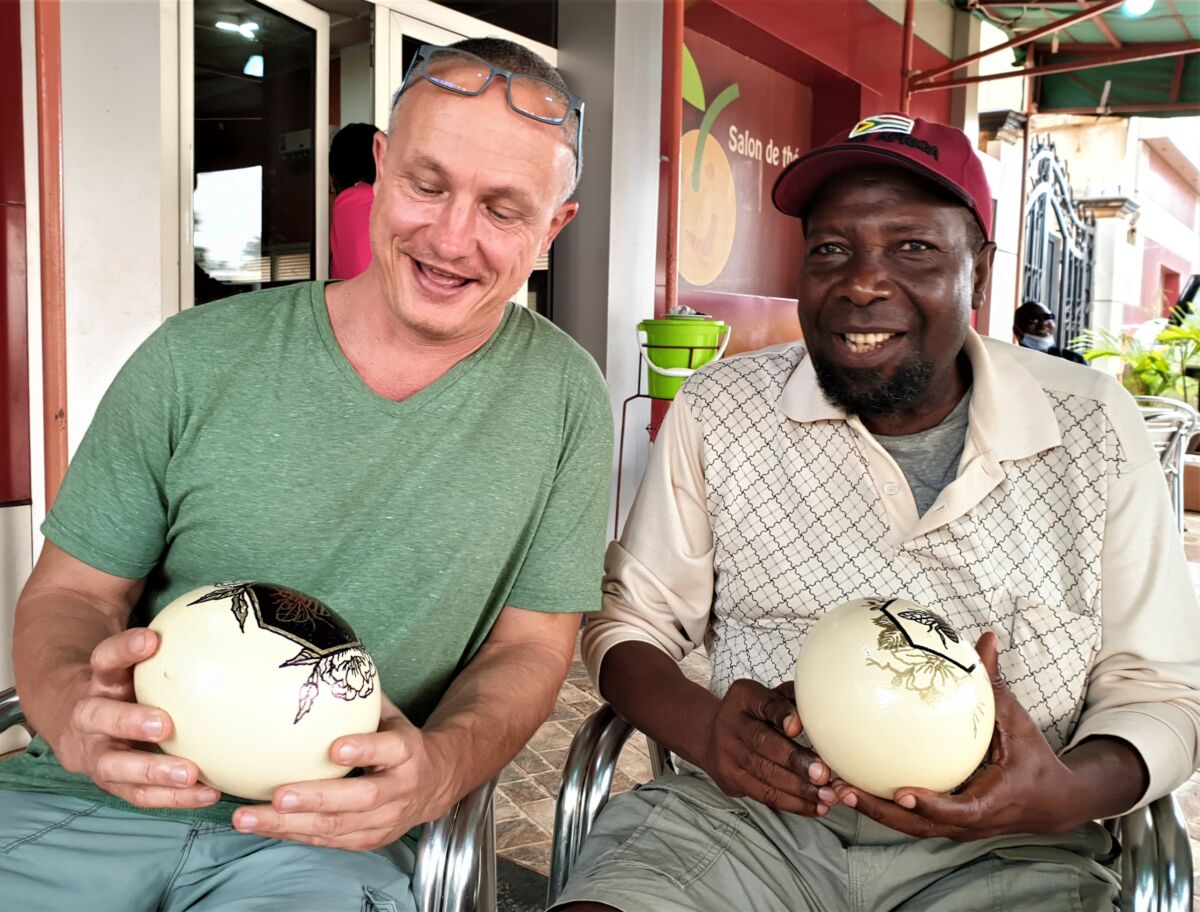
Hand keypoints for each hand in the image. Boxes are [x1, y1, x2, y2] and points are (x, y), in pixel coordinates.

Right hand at [53, 628, 218, 808]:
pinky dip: (170, 797)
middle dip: (128, 721)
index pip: (104, 658)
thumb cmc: (126, 680)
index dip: (124, 649)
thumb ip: (168, 638)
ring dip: (150, 770)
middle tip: (164, 724)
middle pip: (97, 717)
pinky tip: (208, 793)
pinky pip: (138, 793)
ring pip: (112, 765)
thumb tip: (224, 598)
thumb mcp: (136, 656)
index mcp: (98, 679)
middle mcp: (90, 715)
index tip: (150, 640)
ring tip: (189, 774)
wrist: (77, 713)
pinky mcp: (109, 780)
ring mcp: (95, 751)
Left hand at [232, 697, 453, 849]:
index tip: (335, 747)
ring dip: (290, 825)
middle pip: (360, 798)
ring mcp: (385, 819)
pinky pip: (328, 840)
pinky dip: (293, 834)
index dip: (365, 749)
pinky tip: (261, 825)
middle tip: (278, 795)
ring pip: (338, 827)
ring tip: (248, 817)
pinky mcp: (369, 839)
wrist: (438, 782)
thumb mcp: (393, 716)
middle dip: (317, 798)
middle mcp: (400, 789)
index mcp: (408, 753)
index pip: (391, 750)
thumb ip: (362, 697)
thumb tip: (323, 654)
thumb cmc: (402, 742)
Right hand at [696, 678, 835, 816]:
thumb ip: (793, 699)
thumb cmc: (754, 714)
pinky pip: (762, 794)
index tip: (798, 726)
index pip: (763, 704)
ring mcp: (727, 753)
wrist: (712, 735)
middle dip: (795, 761)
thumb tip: (823, 712)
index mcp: (744, 697)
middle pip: (762, 743)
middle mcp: (730, 724)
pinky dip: (791, 803)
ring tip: (827, 795)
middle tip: (823, 773)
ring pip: (763, 774)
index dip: (781, 714)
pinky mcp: (730, 779)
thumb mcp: (769, 696)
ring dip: (799, 788)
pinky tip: (814, 806)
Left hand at [832, 632, 1088, 840]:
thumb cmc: (1032, 757)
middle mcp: (970, 822)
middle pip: (920, 826)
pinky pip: (911, 819)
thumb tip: (985, 638)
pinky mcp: (945, 825)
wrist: (1053, 803)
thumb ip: (994, 683)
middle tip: (844, 788)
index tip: (902, 791)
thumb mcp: (1016, 719)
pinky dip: (882, 805)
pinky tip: (850, 782)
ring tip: (834, 787)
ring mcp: (956, 828)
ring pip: (909, 827)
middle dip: (880, 811)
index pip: (960, 811)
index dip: (931, 805)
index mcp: (992, 800)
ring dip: (872, 810)